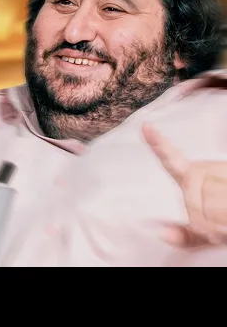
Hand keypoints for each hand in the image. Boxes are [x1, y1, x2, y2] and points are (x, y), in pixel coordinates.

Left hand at [142, 123, 226, 246]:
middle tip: (214, 230)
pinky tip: (226, 227)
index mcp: (193, 178)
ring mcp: (225, 171)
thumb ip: (184, 236)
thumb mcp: (205, 235)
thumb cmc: (225, 225)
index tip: (145, 127)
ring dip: (216, 223)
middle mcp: (208, 170)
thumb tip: (161, 233)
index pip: (172, 161)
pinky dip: (224, 224)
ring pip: (211, 201)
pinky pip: (222, 206)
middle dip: (199, 218)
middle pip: (190, 192)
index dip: (158, 144)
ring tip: (225, 225)